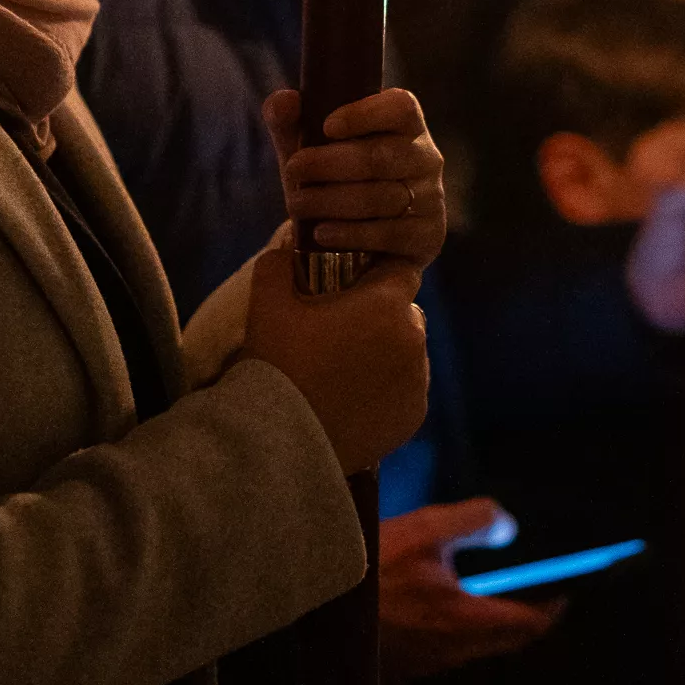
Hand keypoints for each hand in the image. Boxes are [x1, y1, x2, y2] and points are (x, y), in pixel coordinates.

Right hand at [238, 249, 429, 473]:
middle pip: (405, 313)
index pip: (402, 269)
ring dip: (388, 353)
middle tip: (343, 331)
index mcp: (385, 304)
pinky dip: (388, 390)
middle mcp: (413, 338)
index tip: (355, 285)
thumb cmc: (278, 363)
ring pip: (409, 353)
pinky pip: (407, 391)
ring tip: (348, 369)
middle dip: (382, 316)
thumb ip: (278, 265)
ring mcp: (417, 380)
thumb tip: (286, 246)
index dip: (379, 274)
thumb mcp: (267, 305)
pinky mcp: (414, 416)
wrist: (282, 438)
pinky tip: (356, 399)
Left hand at [265, 88, 446, 267]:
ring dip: (331, 201)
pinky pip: (388, 233)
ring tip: (296, 204)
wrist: (357, 237)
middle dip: (330, 164)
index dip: (365, 114)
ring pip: (381, 197)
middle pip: (381, 157)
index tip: (327, 126)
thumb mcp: (310, 149)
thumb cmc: (334, 178)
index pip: (400, 107)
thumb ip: (291, 122)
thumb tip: (284, 101)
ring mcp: (431, 197)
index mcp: (405, 124)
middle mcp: (425, 157)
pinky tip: (323, 233)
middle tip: (294, 170)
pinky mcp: (427, 234)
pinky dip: (350, 233)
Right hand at [378, 499, 560, 677]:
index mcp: (466, 621)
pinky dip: (462, 626)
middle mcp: (454, 651)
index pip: (530, 623)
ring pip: (480, 645)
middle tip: (534, 587)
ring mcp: (430, 662)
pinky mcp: (408, 662)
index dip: (553, 605)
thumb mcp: (425, 530)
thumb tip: (508, 527)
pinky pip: (451, 648)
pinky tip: (443, 599)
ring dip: (492, 620)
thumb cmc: (371, 569)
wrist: (316, 606)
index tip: (566, 587)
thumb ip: (474, 522)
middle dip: (526, 614)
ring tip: (489, 588)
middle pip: (509, 640)